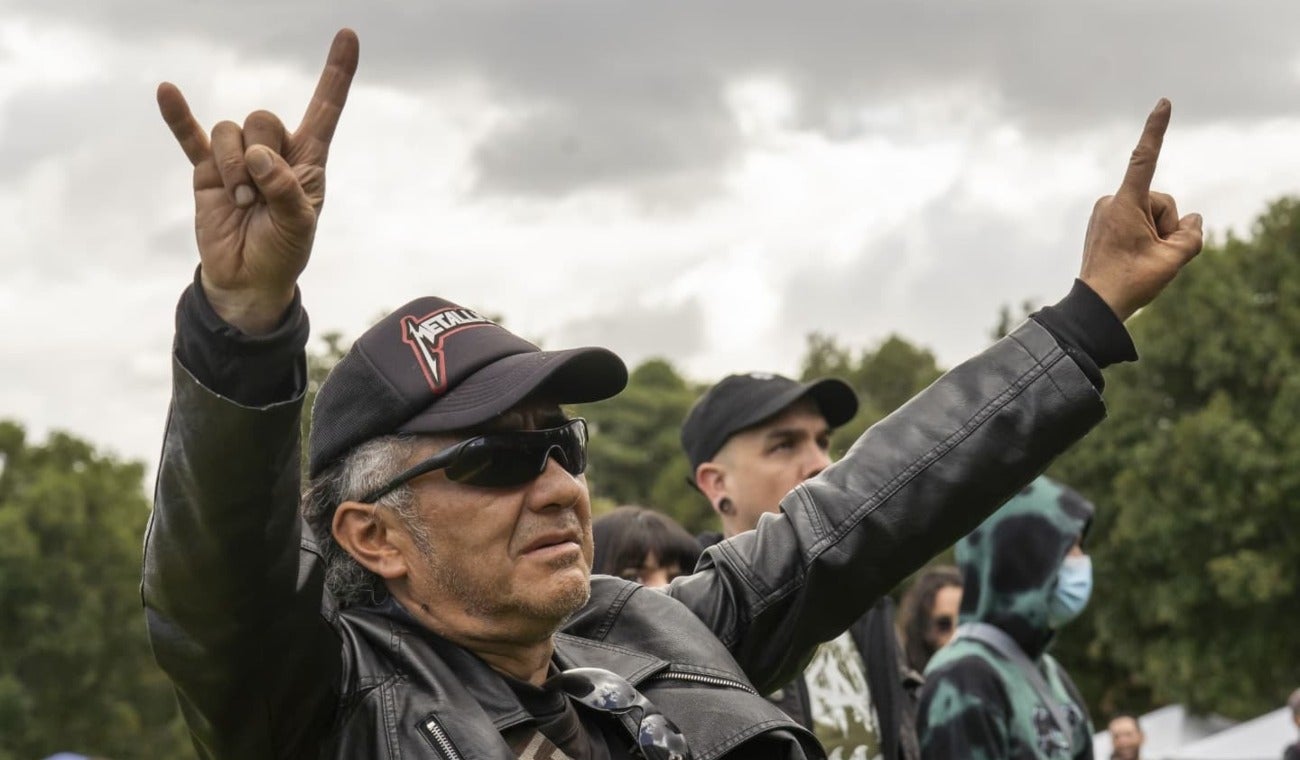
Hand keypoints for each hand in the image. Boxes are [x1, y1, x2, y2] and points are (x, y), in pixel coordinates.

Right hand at [158, 29, 358, 333]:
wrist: (247, 279)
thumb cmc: (283, 251)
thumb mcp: (299, 226)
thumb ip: (286, 190)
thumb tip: (259, 158)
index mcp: (308, 160)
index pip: (324, 109)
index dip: (336, 74)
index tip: (348, 35)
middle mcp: (274, 152)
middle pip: (263, 119)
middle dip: (260, 157)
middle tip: (259, 197)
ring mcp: (237, 159)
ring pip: (230, 132)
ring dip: (232, 168)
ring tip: (240, 201)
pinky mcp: (205, 171)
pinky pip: (190, 137)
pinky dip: (178, 117)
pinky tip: (166, 92)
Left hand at [1080, 99, 1202, 321]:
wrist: (1096, 305)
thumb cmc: (1131, 281)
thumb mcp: (1173, 259)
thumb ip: (1192, 234)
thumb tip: (1191, 219)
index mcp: (1124, 203)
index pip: (1144, 159)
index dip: (1156, 130)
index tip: (1163, 103)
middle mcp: (1111, 201)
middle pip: (1161, 202)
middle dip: (1166, 225)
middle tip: (1150, 254)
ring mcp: (1105, 211)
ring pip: (1150, 214)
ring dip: (1155, 233)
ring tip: (1138, 258)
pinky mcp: (1104, 221)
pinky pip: (1137, 221)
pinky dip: (1144, 236)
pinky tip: (1133, 256)